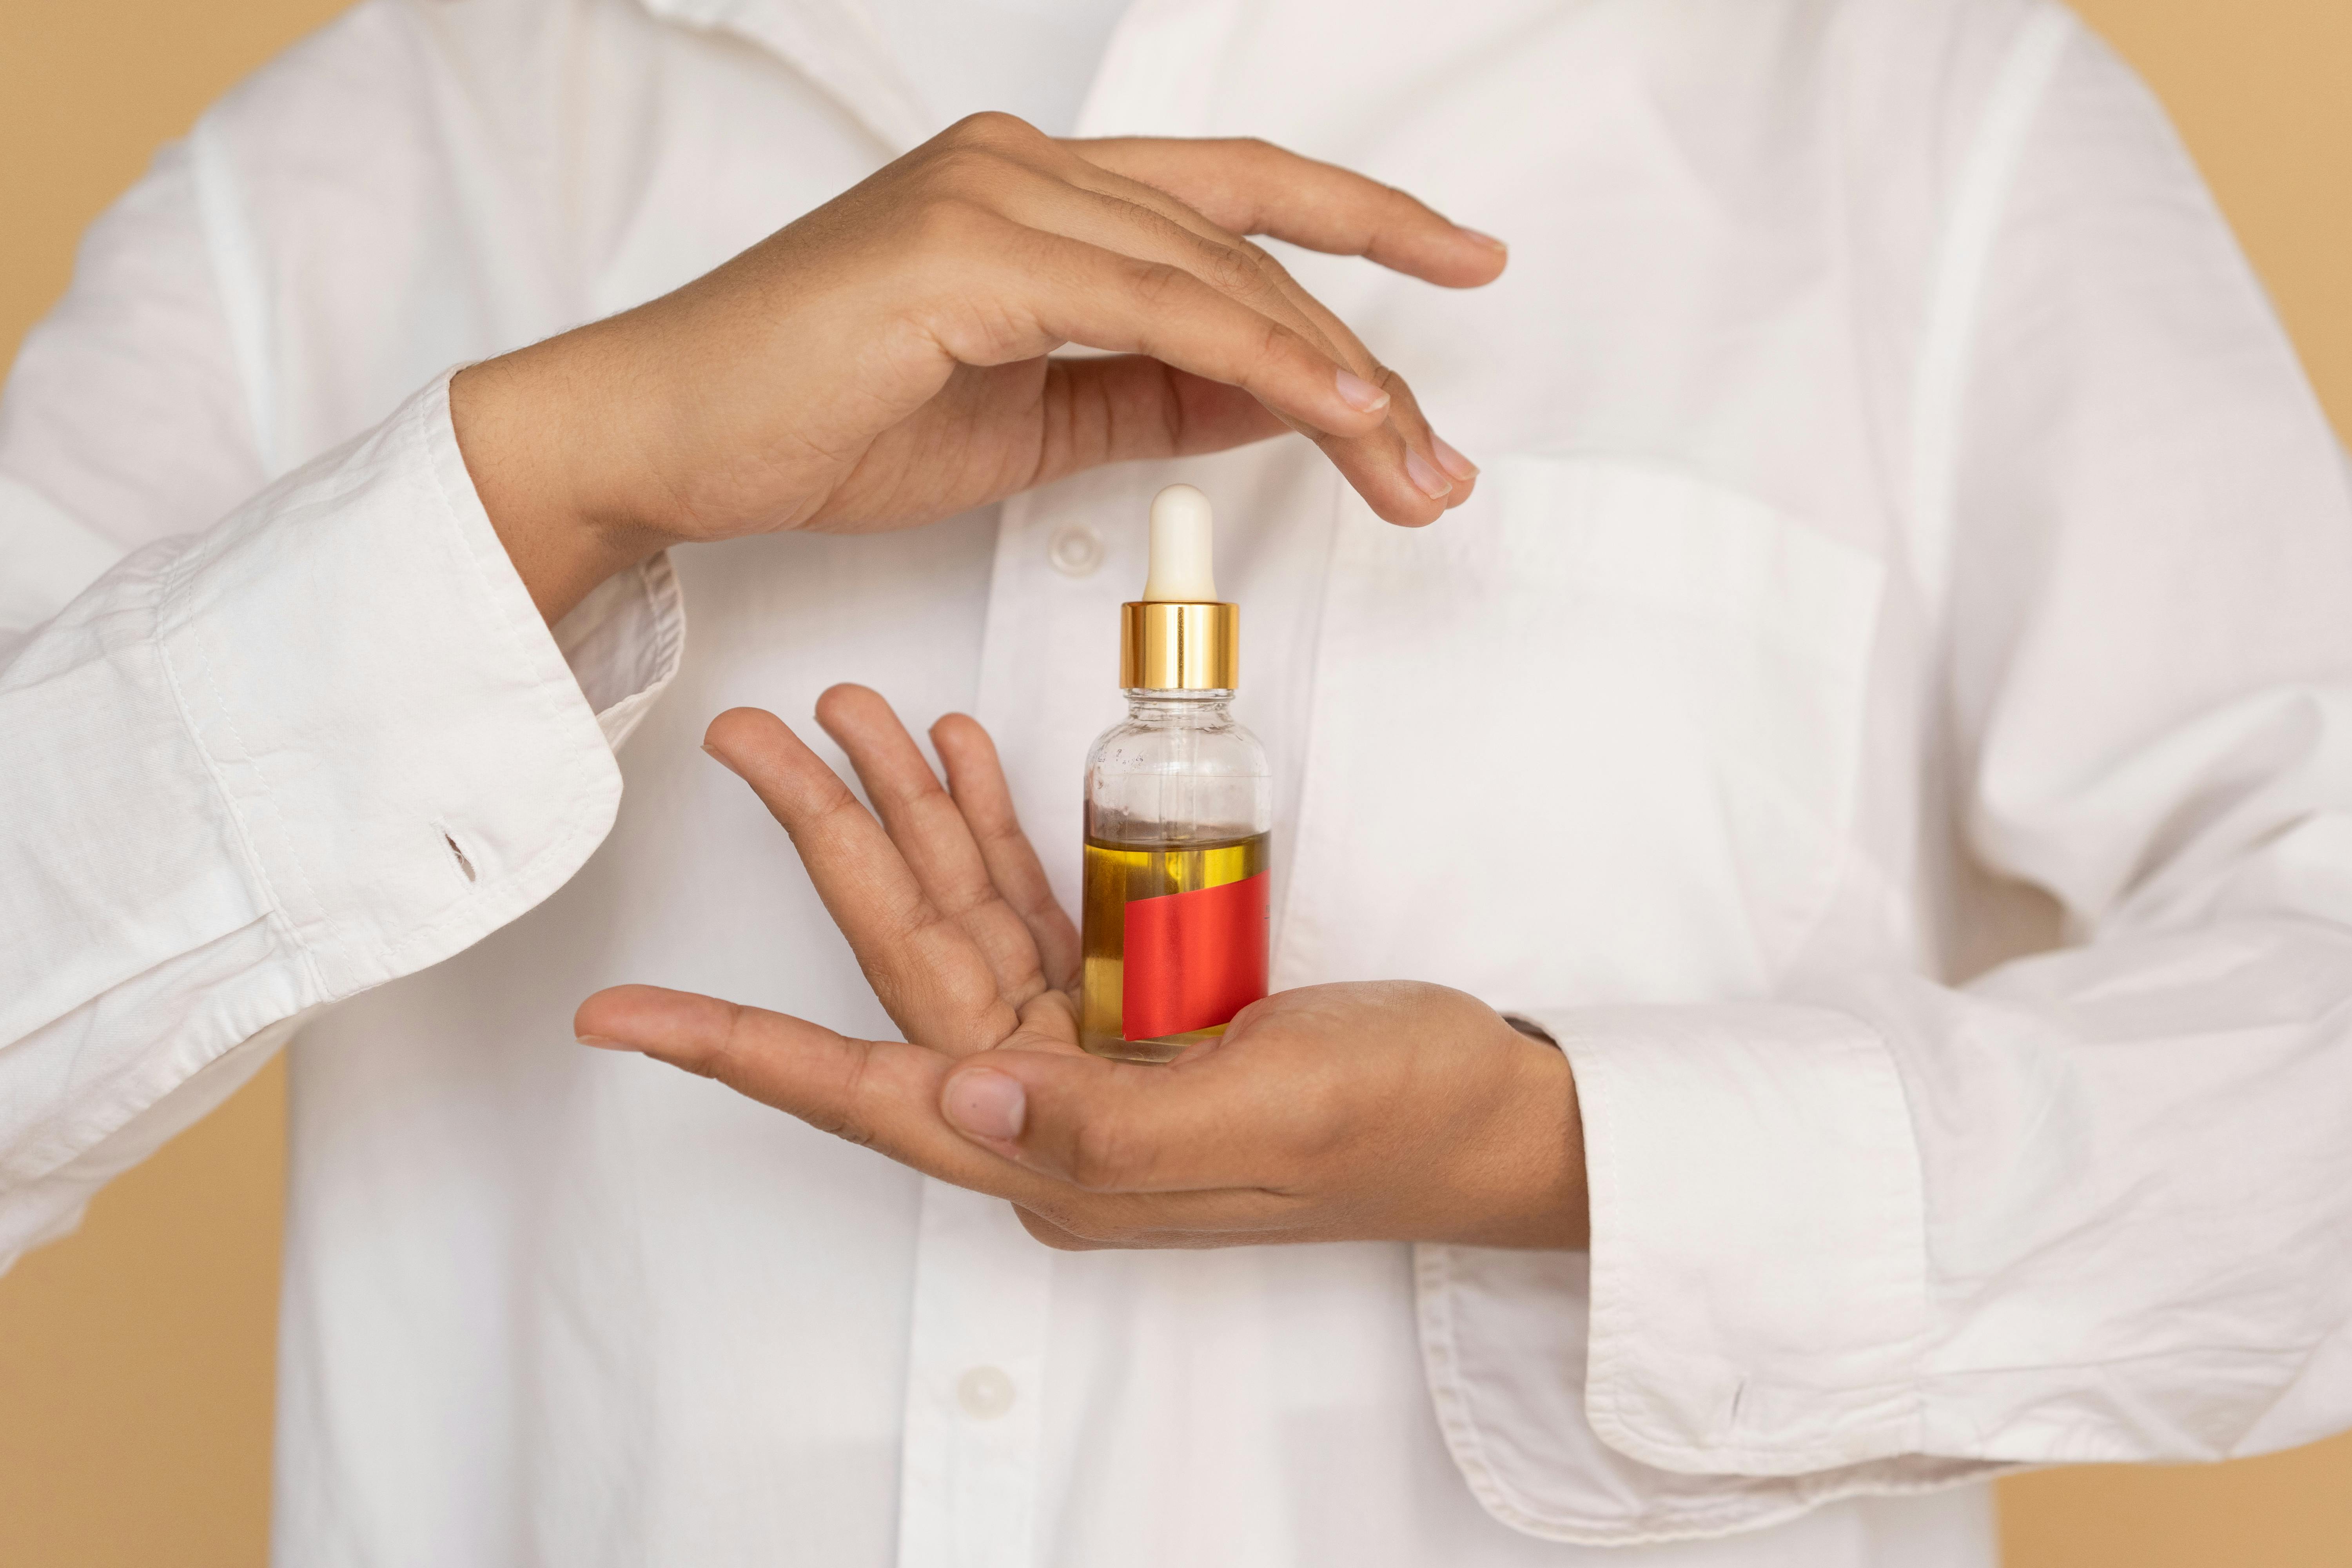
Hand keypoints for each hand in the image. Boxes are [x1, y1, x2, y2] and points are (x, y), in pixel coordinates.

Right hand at [453, 115, 1504, 621]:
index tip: (1458, 263)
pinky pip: (1155, 309)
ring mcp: (993, 197)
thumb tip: (1272, 399)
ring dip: (1334, 377)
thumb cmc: (818, 421)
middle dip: (1361, 357)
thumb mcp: (1025, 419)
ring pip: (1220, 279)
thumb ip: (1148, 394)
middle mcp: (1023, 169)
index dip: (1358, 226)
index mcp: (1032, 192)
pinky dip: (1260, 360)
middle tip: (1436, 458)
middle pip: (1246, 249)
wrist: (666, 438)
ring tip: (1410, 464)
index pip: (1231, 199)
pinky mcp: (965, 255)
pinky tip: (1337, 411)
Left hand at [573, 687, 1586, 1250]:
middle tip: (756, 741)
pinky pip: (1039, 903)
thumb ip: (1108, 1131)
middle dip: (830, 852)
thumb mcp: (1270, 1120)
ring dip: (908, 817)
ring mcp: (1095, 1046)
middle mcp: (1054, 1105)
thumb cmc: (1405, 1122)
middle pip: (908, 965)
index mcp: (1060, 1155)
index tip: (623, 1019)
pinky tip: (955, 760)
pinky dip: (997, 830)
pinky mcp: (1144, 993)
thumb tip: (956, 1106)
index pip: (873, 1090)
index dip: (743, 1051)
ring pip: (966, 916)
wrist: (1505, 1113)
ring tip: (845, 711)